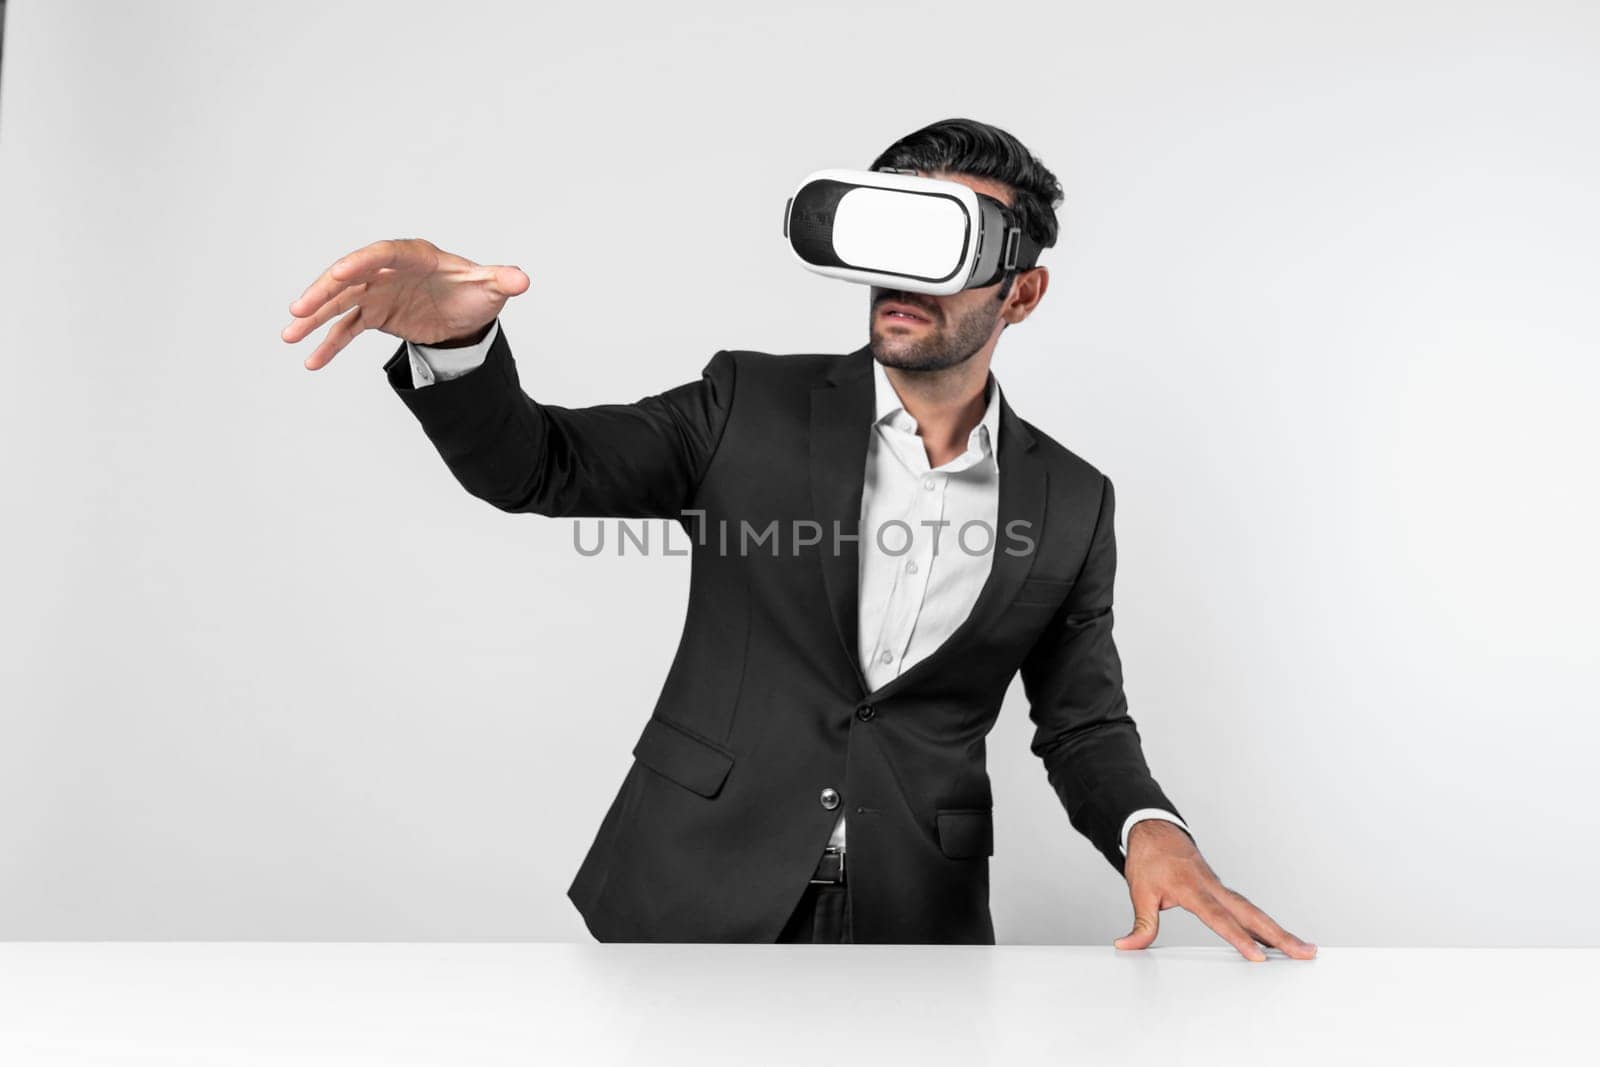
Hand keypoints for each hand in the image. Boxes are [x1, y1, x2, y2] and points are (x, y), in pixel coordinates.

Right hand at [281, 237, 529, 369]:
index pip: (384, 255)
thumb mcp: (492, 288)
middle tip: (298, 310)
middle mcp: (389, 271)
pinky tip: (312, 361)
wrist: (469, 312)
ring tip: (289, 336)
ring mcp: (378, 292)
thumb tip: (522, 280)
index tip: (339, 273)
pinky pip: (347, 329)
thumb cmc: (477, 291)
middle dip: (324, 292)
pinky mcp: (374, 314)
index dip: (362, 262)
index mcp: (415, 256)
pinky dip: (329, 344)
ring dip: (315, 318)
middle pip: (350, 278)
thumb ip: (503, 281)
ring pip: (340, 303)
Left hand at [1113, 819, 1316, 961]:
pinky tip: (1278, 941)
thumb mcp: (1138, 891)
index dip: (1239, 938)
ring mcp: (1219, 887)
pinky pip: (1247, 908)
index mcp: (1192, 888)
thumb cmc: (1148, 859)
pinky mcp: (1221, 889)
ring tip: (1304, 950)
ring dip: (1279, 931)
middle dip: (1279, 936)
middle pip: (1251, 914)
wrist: (1154, 831)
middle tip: (1304, 952)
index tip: (1258, 956)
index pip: (1219, 918)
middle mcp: (1212, 887)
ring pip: (1253, 911)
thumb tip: (1126, 946)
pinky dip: (1264, 924)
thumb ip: (1140, 923)